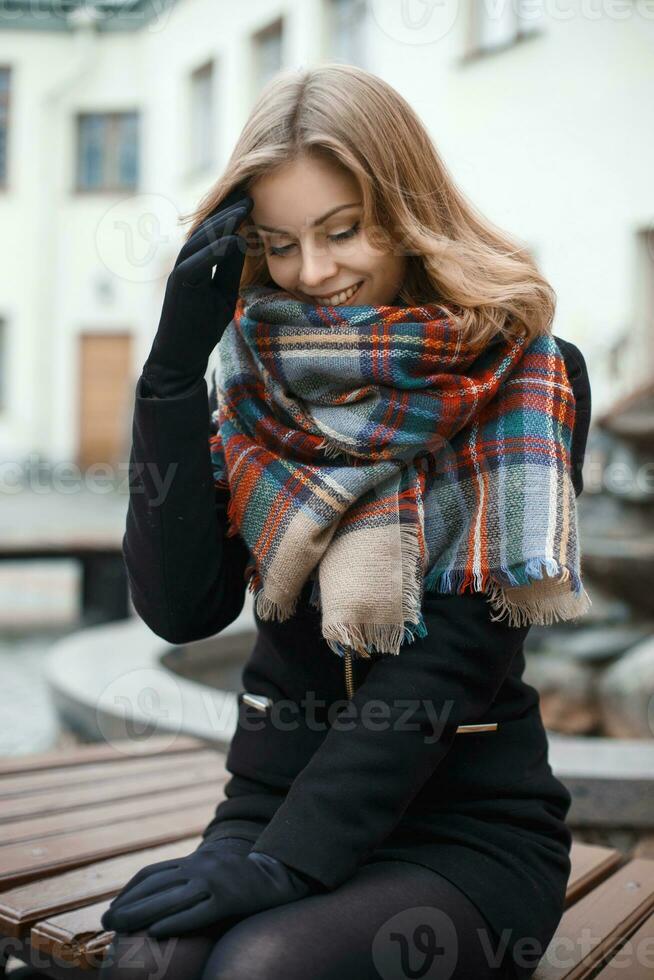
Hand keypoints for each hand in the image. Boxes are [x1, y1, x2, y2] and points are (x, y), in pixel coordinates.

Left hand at [100, 838, 318, 938]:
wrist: (279, 874)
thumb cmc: (241, 879)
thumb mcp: (212, 869)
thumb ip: (189, 877)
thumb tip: (159, 898)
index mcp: (194, 860)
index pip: (151, 873)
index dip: (128, 890)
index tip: (112, 907)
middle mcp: (200, 867)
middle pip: (155, 886)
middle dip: (127, 904)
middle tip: (105, 922)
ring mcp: (214, 882)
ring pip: (170, 899)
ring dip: (140, 913)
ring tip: (119, 927)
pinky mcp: (229, 898)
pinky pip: (197, 913)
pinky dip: (173, 922)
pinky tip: (155, 932)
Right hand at [142, 184, 253, 396]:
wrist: (181, 357)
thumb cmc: (201, 328)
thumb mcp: (223, 293)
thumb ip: (230, 268)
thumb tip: (244, 241)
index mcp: (198, 261)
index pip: (217, 231)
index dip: (235, 212)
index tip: (256, 195)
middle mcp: (186, 261)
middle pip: (208, 226)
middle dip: (229, 206)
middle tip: (251, 186)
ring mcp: (180, 271)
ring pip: (202, 239)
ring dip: (224, 221)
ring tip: (246, 204)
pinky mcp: (179, 285)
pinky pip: (198, 262)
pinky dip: (215, 249)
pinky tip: (233, 238)